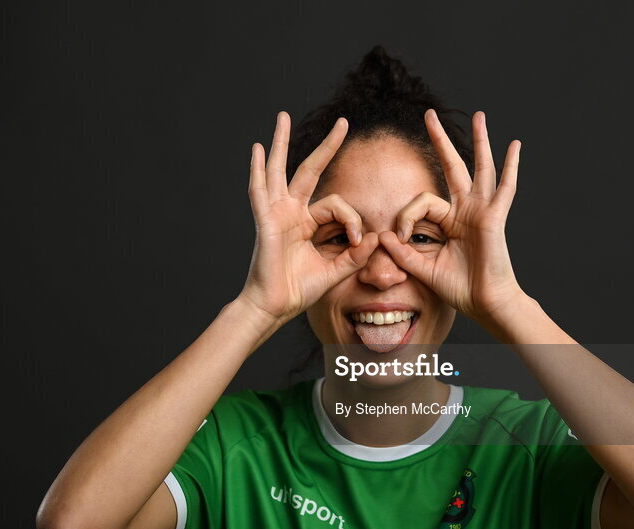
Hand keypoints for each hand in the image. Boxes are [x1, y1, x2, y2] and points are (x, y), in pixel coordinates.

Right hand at [239, 112, 379, 324]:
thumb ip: (355, 255)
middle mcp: (291, 212)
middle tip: (343, 122)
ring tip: (282, 116)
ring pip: (280, 170)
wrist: (275, 307)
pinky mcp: (266, 221)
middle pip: (310, 170)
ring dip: (281, 143)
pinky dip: (257, 170)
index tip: (360, 241)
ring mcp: (277, 213)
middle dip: (327, 146)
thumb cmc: (298, 290)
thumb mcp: (335, 270)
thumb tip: (377, 237)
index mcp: (307, 223)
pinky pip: (260, 191)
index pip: (337, 206)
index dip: (353, 220)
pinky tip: (256, 148)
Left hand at [379, 110, 527, 328]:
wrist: (484, 304)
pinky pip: (505, 188)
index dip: (406, 216)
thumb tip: (382, 234)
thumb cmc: (460, 289)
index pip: (422, 201)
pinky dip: (511, 166)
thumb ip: (402, 252)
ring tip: (479, 115)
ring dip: (479, 140)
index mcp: (450, 222)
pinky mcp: (494, 217)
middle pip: (452, 166)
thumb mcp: (424, 268)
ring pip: (480, 168)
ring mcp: (482, 211)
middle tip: (429, 114)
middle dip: (440, 140)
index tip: (401, 238)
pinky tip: (514, 145)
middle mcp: (466, 210)